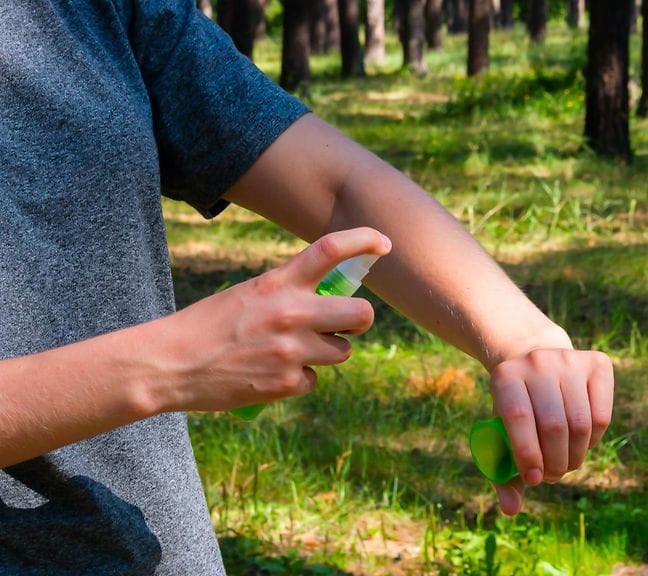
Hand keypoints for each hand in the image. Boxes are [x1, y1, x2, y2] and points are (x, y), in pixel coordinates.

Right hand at [152, 227, 390, 412]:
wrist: (169, 364)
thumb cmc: (208, 326)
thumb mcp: (249, 294)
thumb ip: (288, 292)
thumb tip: (330, 301)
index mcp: (278, 282)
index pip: (330, 249)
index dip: (364, 240)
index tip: (383, 243)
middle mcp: (292, 312)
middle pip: (361, 313)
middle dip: (360, 320)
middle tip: (347, 323)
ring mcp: (292, 349)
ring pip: (342, 351)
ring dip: (327, 351)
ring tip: (293, 351)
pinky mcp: (287, 382)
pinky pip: (315, 379)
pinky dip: (300, 379)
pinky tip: (272, 373)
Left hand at [488, 347, 613, 515]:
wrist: (535, 360)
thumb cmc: (516, 408)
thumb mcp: (501, 433)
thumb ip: (502, 471)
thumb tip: (511, 510)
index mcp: (505, 376)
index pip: (518, 418)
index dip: (527, 454)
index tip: (532, 479)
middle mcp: (538, 362)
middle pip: (554, 425)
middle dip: (555, 462)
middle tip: (550, 476)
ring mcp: (570, 359)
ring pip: (581, 424)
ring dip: (575, 456)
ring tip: (564, 465)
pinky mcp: (598, 363)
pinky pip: (602, 417)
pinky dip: (593, 441)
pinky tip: (580, 444)